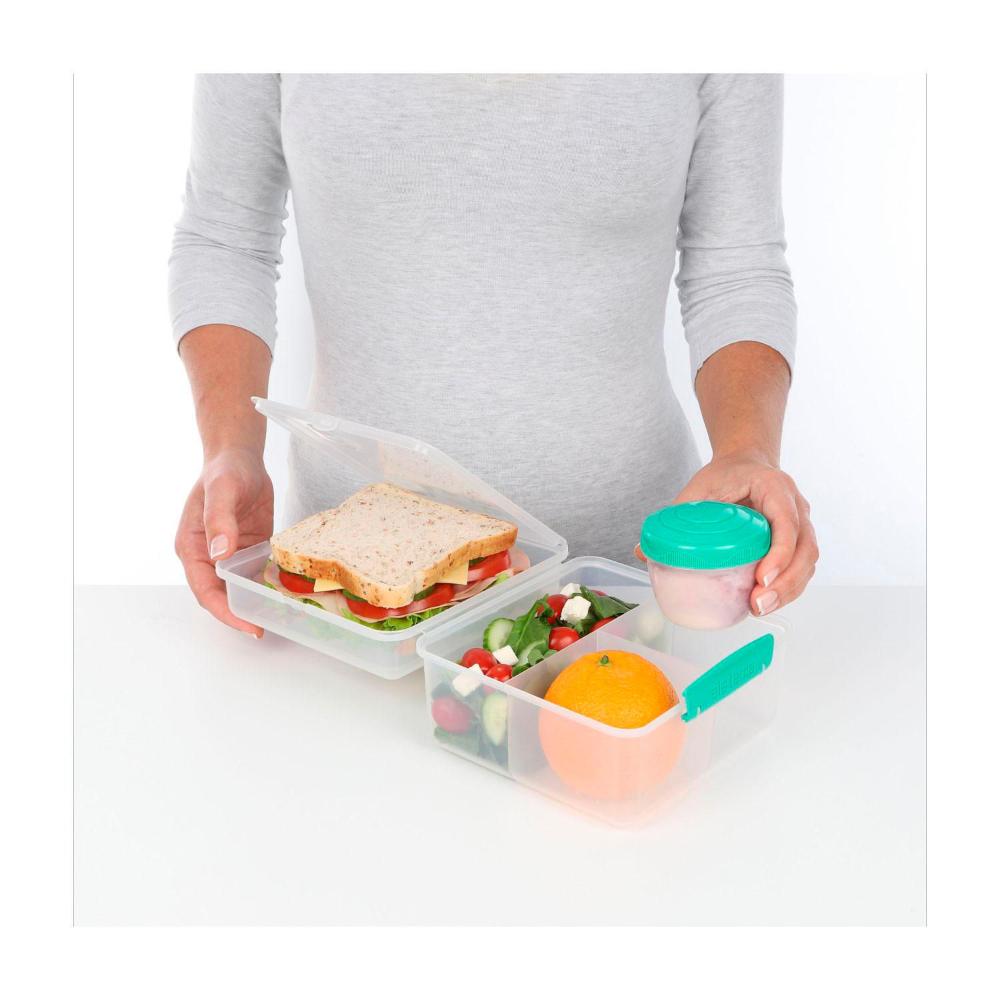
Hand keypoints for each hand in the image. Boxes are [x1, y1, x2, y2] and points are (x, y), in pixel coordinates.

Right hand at [174, 447, 273, 636]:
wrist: (240, 456)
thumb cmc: (224, 470)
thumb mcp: (221, 491)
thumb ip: (219, 521)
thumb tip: (219, 553)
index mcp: (192, 548)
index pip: (205, 590)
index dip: (225, 611)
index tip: (247, 624)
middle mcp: (209, 556)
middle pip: (221, 595)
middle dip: (241, 613)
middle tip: (267, 627)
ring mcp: (229, 554)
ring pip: (240, 588)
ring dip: (256, 602)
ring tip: (281, 617)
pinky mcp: (249, 549)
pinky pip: (257, 573)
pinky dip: (269, 584)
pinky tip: (289, 593)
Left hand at [638, 452, 818, 615]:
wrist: (745, 463)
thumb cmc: (726, 475)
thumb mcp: (700, 489)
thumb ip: (675, 516)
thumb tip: (642, 551)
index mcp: (775, 487)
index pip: (787, 522)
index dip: (779, 553)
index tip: (762, 577)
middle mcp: (796, 506)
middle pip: (805, 549)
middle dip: (785, 582)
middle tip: (757, 603)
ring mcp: (801, 524)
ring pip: (808, 562)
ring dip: (789, 590)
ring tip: (760, 609)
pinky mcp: (797, 540)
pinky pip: (801, 567)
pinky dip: (788, 588)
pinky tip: (767, 602)